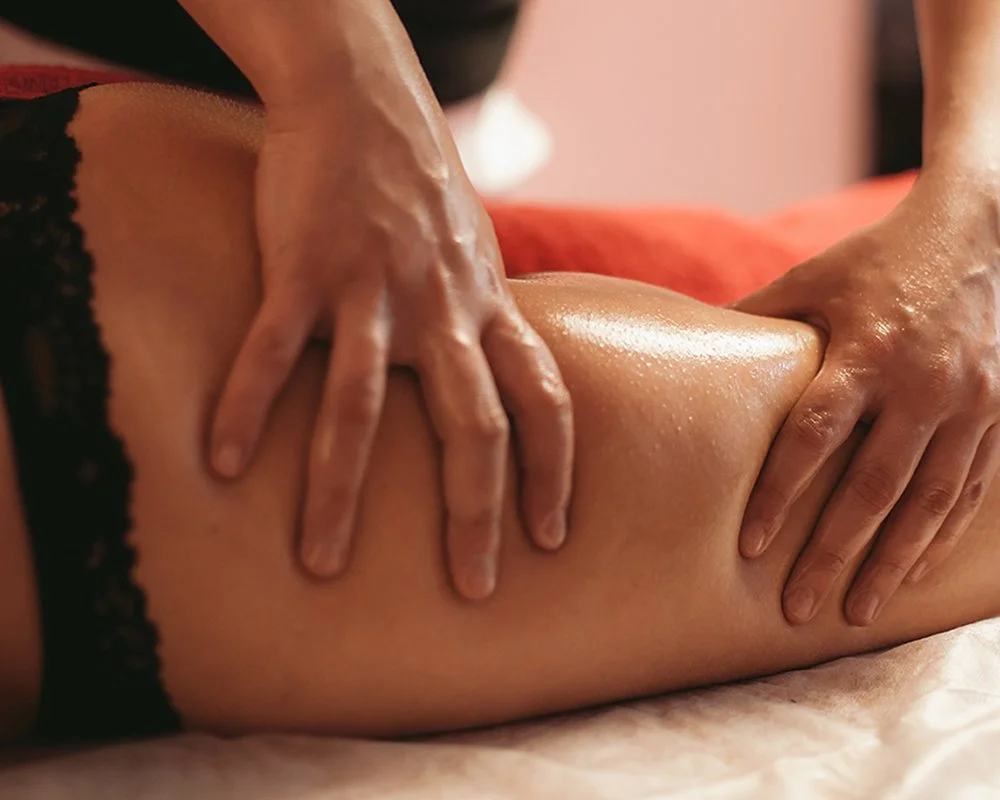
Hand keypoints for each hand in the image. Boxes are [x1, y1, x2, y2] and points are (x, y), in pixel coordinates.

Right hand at [209, 75, 572, 599]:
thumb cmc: (419, 188)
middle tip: (473, 587)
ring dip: (340, 491)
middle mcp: (444, 308)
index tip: (553, 537)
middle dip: (477, 513)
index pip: (545, 401)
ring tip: (321, 562)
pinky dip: (245, 406)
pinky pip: (273, 349)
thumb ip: (485, 320)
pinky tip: (222, 462)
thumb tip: (495, 381)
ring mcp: (376, 288)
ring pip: (364, 406)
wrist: (364, 98)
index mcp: (489, 308)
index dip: (556, 472)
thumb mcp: (477, 254)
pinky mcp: (306, 266)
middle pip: (475, 425)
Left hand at [734, 167, 999, 625]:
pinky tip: (913, 572)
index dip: (781, 492)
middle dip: (834, 553)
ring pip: (926, 502)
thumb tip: (686, 342)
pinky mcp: (998, 413)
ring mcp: (968, 403)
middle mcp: (921, 384)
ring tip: (858, 613)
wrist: (982, 229)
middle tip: (798, 608)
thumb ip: (755, 317)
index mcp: (865, 350)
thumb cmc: (879, 257)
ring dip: (891, 563)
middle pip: (870, 486)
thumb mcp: (812, 278)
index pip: (815, 435)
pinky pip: (969, 489)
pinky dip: (940, 536)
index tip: (751, 545)